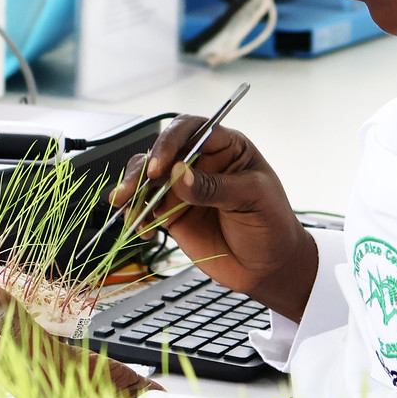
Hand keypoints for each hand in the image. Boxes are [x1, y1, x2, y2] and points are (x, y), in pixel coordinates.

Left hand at [0, 265, 159, 397]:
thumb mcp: (52, 361)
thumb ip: (18, 328)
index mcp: (10, 374)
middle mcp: (20, 370)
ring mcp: (40, 364)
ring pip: (10, 326)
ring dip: (4, 300)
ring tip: (0, 277)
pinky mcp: (62, 358)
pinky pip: (36, 329)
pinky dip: (32, 309)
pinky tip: (36, 299)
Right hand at [109, 117, 316, 320]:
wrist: (267, 267)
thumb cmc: (271, 224)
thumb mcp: (253, 199)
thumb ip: (215, 187)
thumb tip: (179, 174)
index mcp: (225, 147)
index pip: (192, 130)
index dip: (171, 141)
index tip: (160, 165)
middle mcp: (200, 163)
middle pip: (162, 152)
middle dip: (143, 168)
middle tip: (135, 187)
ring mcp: (183, 188)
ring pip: (147, 178)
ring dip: (132, 188)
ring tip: (124, 204)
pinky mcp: (171, 213)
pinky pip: (145, 206)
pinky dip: (136, 214)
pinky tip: (139, 226)